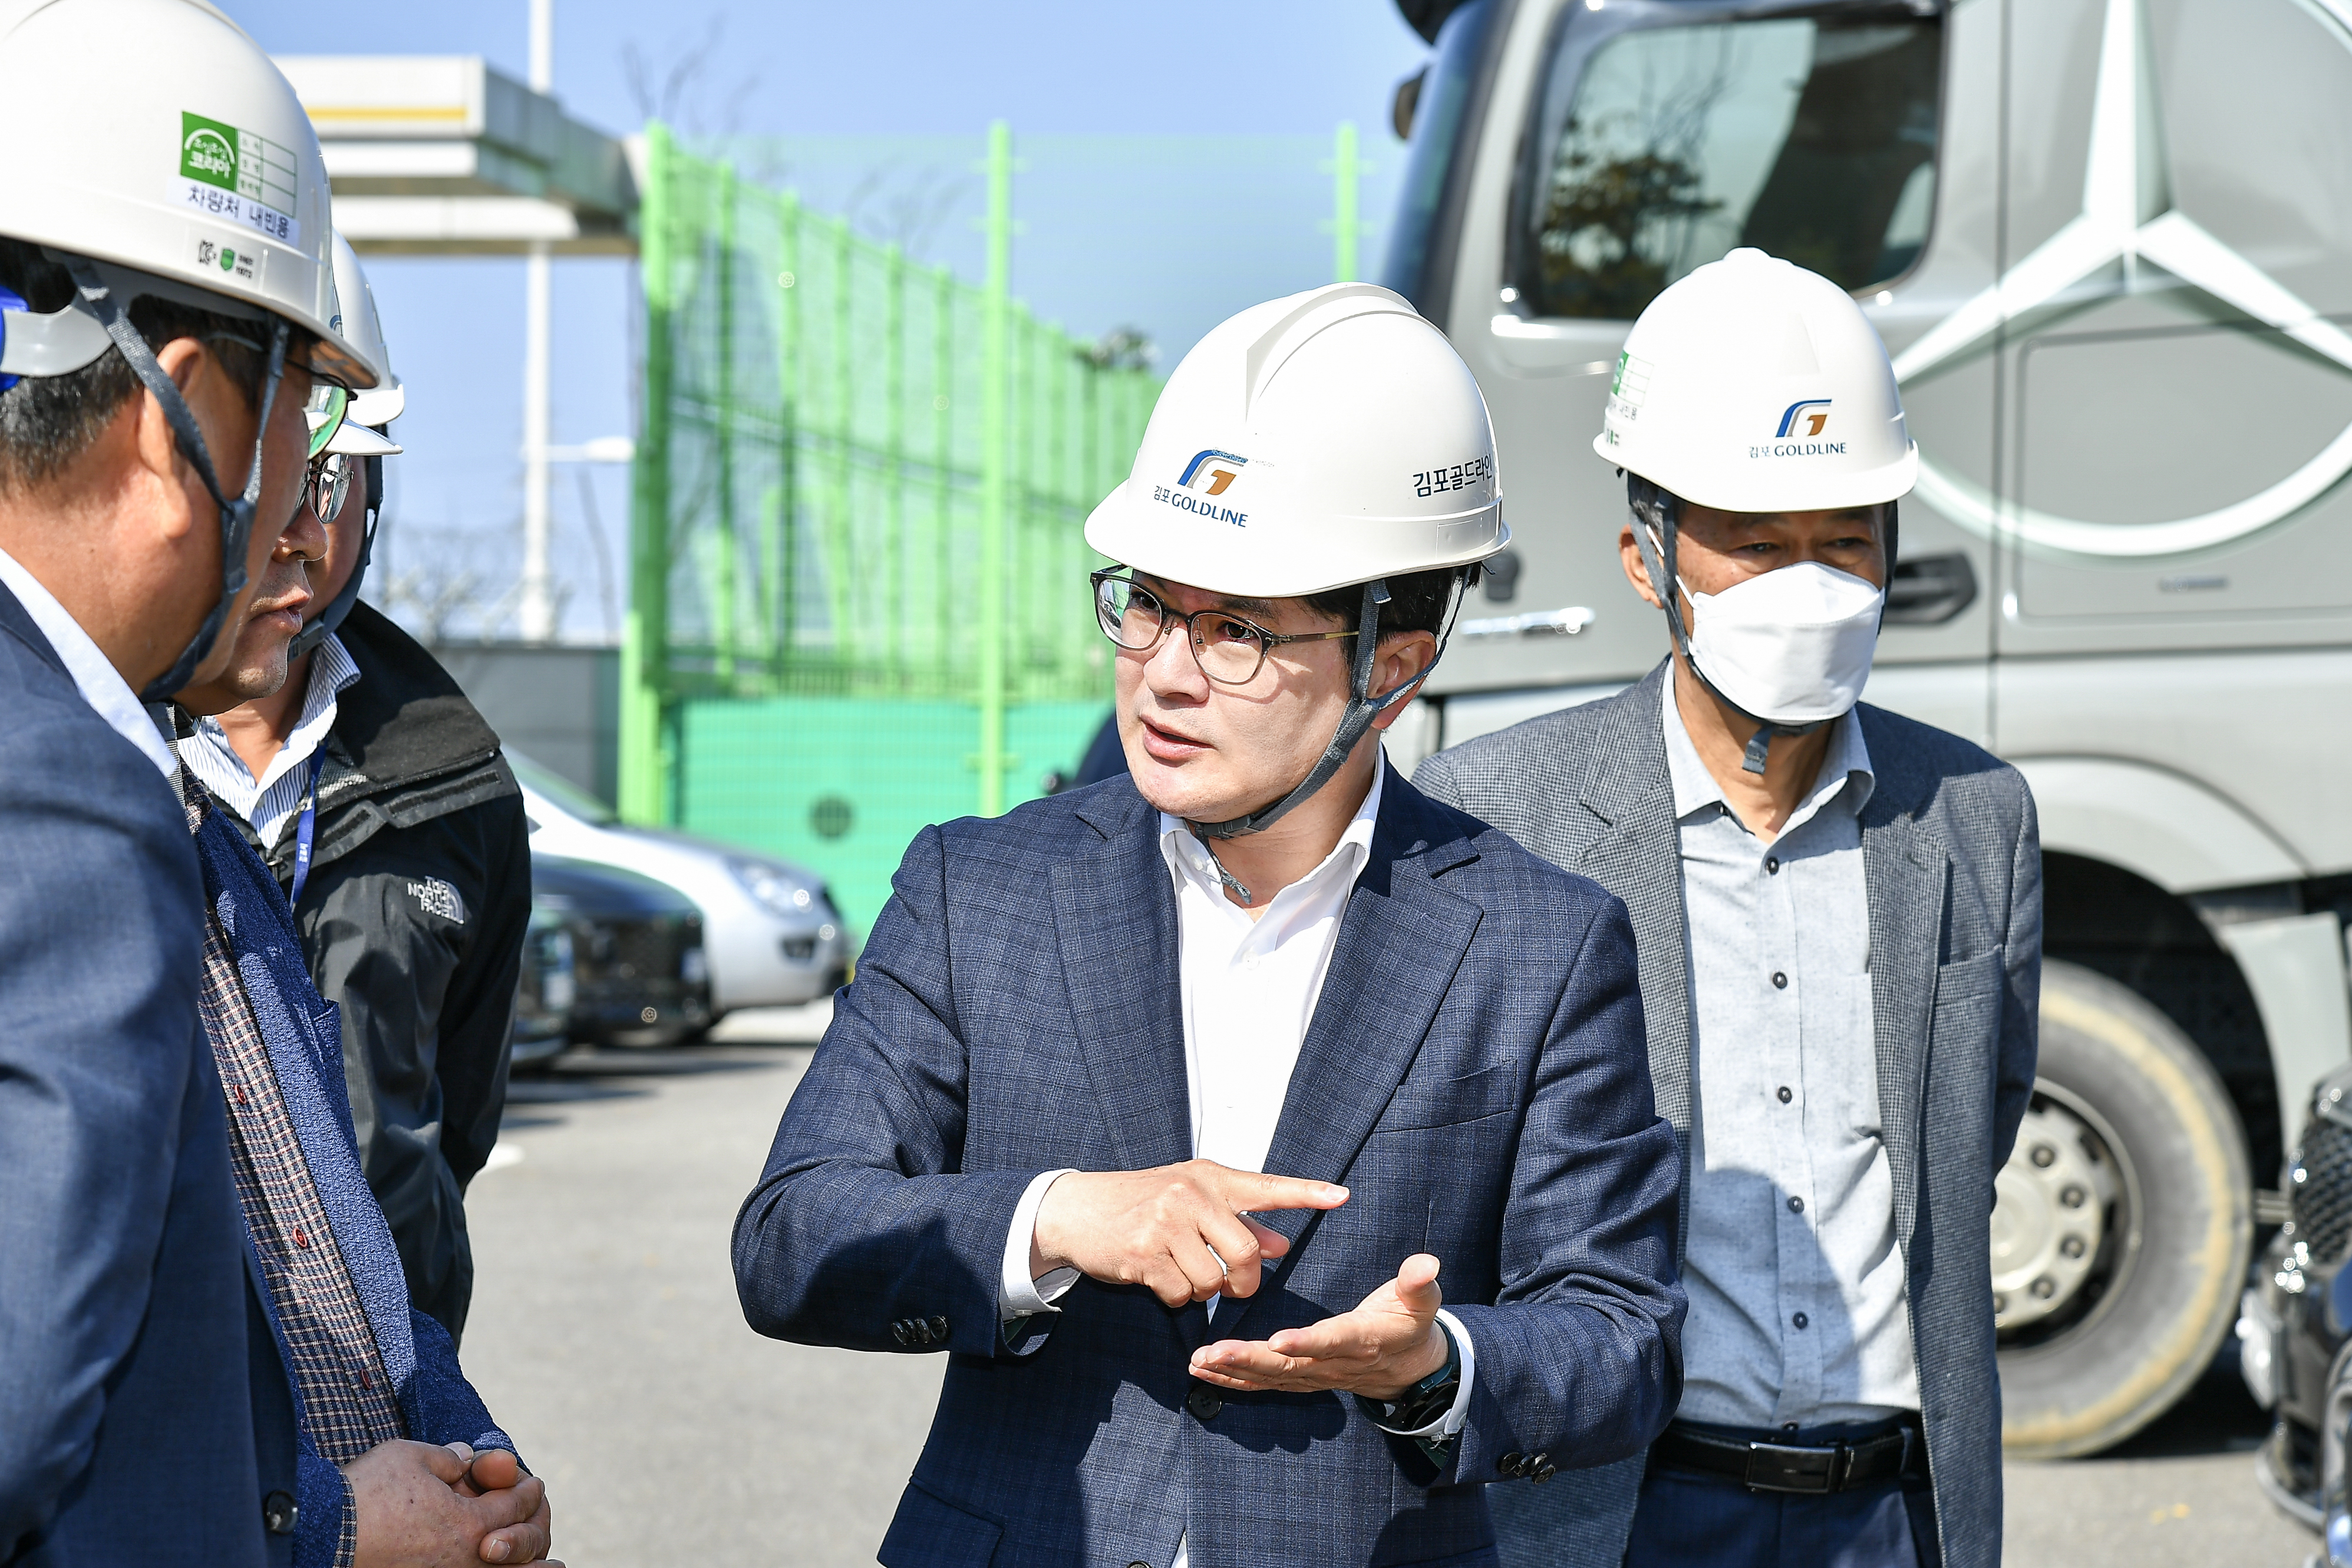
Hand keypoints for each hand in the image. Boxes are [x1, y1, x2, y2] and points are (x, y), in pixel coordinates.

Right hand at [344, 1440, 562, 1567]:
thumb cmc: (367, 1493)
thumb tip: (468, 1457)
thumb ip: (448, 1458)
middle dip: (533, 1533)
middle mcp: (464, 1558)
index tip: (534, 1483)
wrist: (324, 1536)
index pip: (512, 1505)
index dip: (526, 1491)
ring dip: (526, 1567)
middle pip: (515, 1548)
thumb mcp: (412, 1457)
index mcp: (470, 1522)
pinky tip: (491, 1567)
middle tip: (543, 1524)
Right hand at [1031, 1159, 1349, 1307]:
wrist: (1077, 1210)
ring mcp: (1164, 1225)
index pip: (1266, 1185)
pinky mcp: (1142, 1256)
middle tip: (1235, 1286)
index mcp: (1208, 1177)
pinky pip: (1180, 1295)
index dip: (1306, 1193)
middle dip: (1245, 1282)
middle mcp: (1189, 1196)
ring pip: (1212, 1281)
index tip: (1340, 1196)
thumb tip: (1281, 1247)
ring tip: (1183, 1272)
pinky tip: (1157, 1277)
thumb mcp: (1192, 1200)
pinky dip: (1176, 1298)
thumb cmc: (1142, 1202)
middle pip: (1245, 1253)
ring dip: (1204, 1291)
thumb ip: (1240, 1222)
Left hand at [1187, 1252, 1449, 1401]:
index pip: (1332, 1341)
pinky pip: (1265, 1383)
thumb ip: (1419, 1283)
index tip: (1278, 1340)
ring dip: (1234, 1370)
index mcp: (1363, 1339)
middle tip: (1213, 1353)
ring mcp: (1316, 1375)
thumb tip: (1428, 1262)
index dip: (1307, 1343)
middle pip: (1289, 1365)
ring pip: (1271, 1378)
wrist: (1411, 1369)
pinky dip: (1234, 1379)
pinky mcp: (1303, 1379)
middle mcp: (1335, 1363)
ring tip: (1198, 1361)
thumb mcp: (1423, 1302)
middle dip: (1249, 1360)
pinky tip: (1204, 1370)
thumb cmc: (1411, 1324)